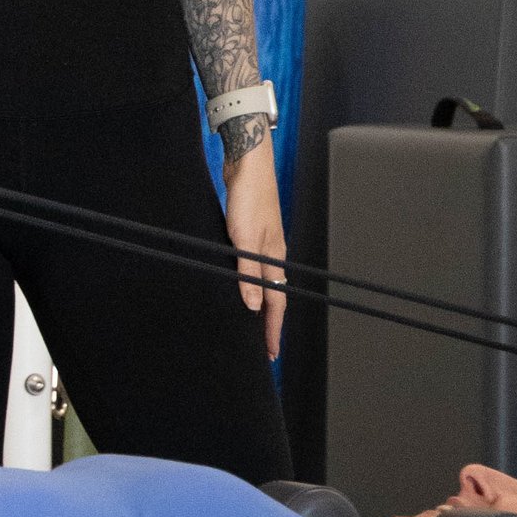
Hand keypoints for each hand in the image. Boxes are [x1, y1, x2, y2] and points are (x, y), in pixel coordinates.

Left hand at [222, 139, 286, 360]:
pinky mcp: (250, 232)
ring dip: (260, 305)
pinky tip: (241, 286)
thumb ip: (247, 272)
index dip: (272, 329)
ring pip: (263, 282)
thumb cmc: (249, 196)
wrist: (247, 163)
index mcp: (274, 257)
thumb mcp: (244, 238)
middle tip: (264, 347)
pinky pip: (252, 268)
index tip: (270, 352)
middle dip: (269, 323)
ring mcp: (262, 243)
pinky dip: (250, 284)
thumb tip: (251, 304)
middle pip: (273, 296)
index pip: (275, 302)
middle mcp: (272, 253)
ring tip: (253, 325)